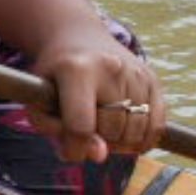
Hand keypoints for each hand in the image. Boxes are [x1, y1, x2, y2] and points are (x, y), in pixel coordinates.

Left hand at [31, 21, 162, 163]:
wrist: (78, 39)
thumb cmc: (54, 79)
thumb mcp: (39, 101)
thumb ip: (56, 131)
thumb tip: (100, 155)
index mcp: (75, 70)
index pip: (80, 125)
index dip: (75, 149)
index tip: (70, 151)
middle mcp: (111, 68)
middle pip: (111, 130)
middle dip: (98, 141)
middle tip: (88, 132)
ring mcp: (135, 72)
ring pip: (136, 132)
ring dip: (120, 144)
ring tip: (105, 132)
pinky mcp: (153, 79)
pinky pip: (157, 125)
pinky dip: (143, 140)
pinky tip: (127, 137)